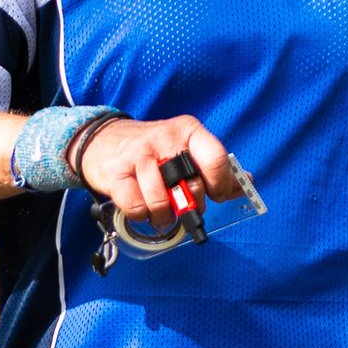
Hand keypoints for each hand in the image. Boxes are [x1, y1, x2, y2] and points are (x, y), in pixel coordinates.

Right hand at [76, 114, 242, 220]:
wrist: (100, 140)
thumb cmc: (152, 150)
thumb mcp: (185, 148)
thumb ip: (215, 167)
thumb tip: (247, 183)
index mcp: (188, 130)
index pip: (215, 159)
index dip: (220, 185)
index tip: (216, 196)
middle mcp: (165, 139)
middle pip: (191, 186)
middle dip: (190, 205)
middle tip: (182, 204)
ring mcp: (139, 155)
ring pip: (162, 203)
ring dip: (164, 217)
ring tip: (160, 211)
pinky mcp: (116, 173)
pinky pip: (137, 208)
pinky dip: (142, 216)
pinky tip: (142, 208)